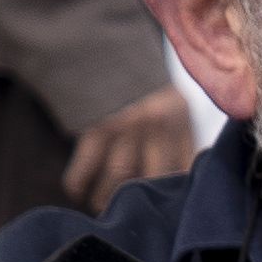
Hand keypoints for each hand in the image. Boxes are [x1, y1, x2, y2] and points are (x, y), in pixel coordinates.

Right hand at [63, 88, 199, 211]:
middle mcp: (157, 123)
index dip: (177, 192)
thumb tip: (180, 176)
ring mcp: (126, 124)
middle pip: (155, 177)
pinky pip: (87, 164)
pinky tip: (76, 190)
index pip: (185, 164)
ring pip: (121, 177)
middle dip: (142, 202)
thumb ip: (174, 133)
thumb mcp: (165, 100)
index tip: (166, 211)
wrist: (97, 43)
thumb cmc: (132, 80)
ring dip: (108, 198)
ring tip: (100, 208)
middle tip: (130, 217)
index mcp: (178, 117)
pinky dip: (80, 181)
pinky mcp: (96, 125)